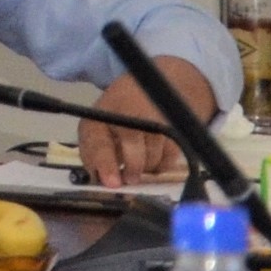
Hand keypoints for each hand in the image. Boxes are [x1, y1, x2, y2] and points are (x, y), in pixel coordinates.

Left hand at [79, 61, 212, 185]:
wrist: (152, 86)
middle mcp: (126, 116)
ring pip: (153, 161)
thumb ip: (95, 153)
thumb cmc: (118, 113)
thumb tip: (97, 180)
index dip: (105, 164)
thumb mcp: (99, 126)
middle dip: (133, 171)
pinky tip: (155, 152)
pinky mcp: (174, 127)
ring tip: (141, 157)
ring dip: (147, 167)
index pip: (100, 143)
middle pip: (134, 156)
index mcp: (99, 118)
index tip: (112, 183)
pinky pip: (170, 159)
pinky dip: (162, 162)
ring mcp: (153, 121)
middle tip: (130, 178)